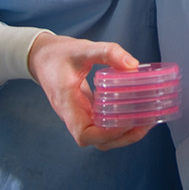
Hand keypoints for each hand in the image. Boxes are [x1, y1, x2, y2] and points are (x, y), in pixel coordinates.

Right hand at [28, 33, 152, 149]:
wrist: (41, 57)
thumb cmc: (58, 54)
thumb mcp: (82, 48)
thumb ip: (107, 53)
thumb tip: (133, 65)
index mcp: (68, 105)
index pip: (84, 134)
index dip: (106, 134)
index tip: (127, 121)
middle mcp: (73, 115)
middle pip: (97, 140)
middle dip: (123, 137)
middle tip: (146, 122)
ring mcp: (80, 114)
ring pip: (101, 136)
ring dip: (123, 133)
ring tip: (146, 120)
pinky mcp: (86, 109)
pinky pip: (102, 123)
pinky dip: (119, 122)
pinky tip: (135, 111)